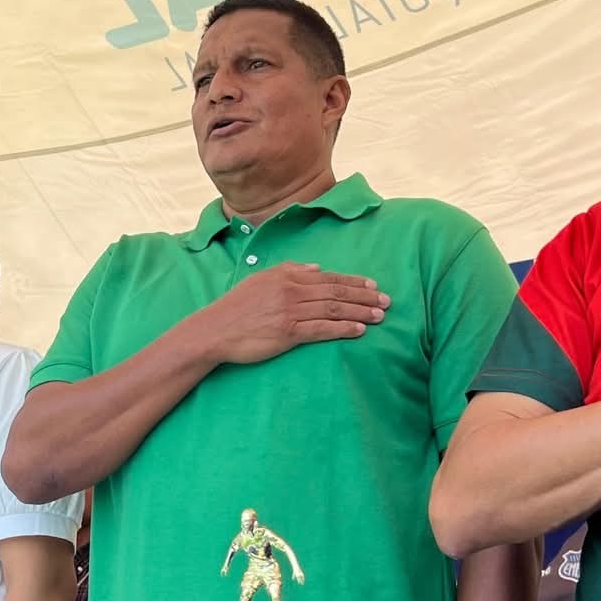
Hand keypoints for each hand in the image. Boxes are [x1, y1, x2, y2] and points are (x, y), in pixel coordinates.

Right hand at [190, 263, 389, 366]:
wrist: (214, 330)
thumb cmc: (236, 307)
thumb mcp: (260, 280)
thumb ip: (289, 270)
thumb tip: (315, 268)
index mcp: (286, 276)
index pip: (328, 278)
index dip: (353, 281)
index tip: (372, 285)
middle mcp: (291, 290)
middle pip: (336, 292)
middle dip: (364, 296)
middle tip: (386, 301)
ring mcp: (290, 311)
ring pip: (334, 309)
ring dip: (360, 312)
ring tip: (379, 315)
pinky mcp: (288, 332)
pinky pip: (322, 329)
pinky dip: (343, 328)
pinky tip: (359, 330)